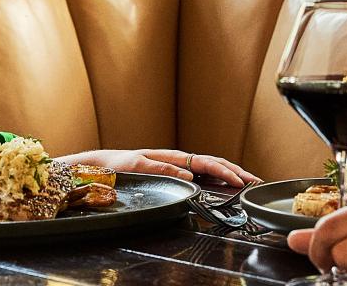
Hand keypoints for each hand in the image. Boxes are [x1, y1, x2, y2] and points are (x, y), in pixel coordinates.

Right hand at [57, 149, 261, 185]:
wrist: (95, 166)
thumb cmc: (126, 174)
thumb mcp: (157, 179)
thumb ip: (176, 182)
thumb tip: (197, 188)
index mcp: (178, 163)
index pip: (211, 165)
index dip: (233, 171)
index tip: (251, 181)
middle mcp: (172, 158)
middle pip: (209, 161)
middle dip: (233, 170)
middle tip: (252, 180)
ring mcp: (156, 159)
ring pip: (192, 161)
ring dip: (215, 168)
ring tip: (234, 178)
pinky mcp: (139, 164)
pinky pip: (160, 167)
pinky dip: (176, 171)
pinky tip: (189, 178)